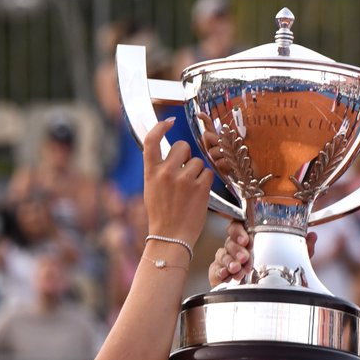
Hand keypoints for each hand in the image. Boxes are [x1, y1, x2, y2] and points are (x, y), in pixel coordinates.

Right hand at [142, 119, 213, 250]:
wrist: (171, 237)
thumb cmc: (162, 214)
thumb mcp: (151, 189)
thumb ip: (158, 170)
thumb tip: (170, 154)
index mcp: (151, 172)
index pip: (152, 140)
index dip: (160, 127)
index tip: (169, 122)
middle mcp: (166, 172)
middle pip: (182, 146)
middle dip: (186, 156)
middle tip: (184, 172)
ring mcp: (184, 179)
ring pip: (198, 161)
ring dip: (197, 172)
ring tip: (190, 190)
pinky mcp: (200, 187)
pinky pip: (208, 173)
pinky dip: (206, 181)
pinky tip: (198, 193)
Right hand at [209, 219, 251, 286]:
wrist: (238, 286)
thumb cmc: (247, 270)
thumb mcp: (255, 260)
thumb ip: (253, 252)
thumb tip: (254, 243)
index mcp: (240, 241)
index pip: (235, 229)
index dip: (238, 232)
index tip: (244, 240)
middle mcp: (230, 248)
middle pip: (230, 244)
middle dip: (237, 251)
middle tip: (243, 257)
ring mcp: (221, 259)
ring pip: (224, 257)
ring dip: (230, 262)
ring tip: (236, 268)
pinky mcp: (214, 270)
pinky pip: (216, 269)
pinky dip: (221, 271)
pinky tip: (224, 273)